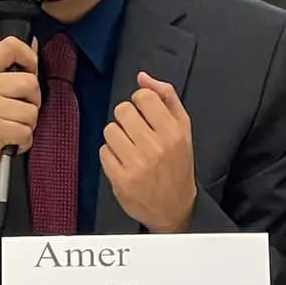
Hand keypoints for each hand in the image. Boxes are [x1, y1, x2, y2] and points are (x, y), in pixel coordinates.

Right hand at [0, 36, 39, 216]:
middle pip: (30, 83)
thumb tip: (32, 45)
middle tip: (15, 115)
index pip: (10, 46)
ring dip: (26, 127)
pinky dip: (22, 143)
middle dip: (31, 104)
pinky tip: (6, 144)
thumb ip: (5, 73)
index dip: (29, 57)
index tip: (30, 71)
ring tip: (7, 131)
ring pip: (32, 112)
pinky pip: (26, 133)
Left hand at [100, 71, 195, 231]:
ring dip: (116, 137)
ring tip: (130, 148)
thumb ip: (166, 97)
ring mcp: (136, 164)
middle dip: (126, 119)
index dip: (139, 102)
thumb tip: (142, 77)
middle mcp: (155, 146)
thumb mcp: (182, 128)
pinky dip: (111, 155)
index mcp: (173, 131)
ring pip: (109, 130)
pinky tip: (124, 163)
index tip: (144, 114)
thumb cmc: (178, 163)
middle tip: (136, 133)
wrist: (175, 207)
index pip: (143, 97)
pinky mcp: (121, 179)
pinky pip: (103, 152)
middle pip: (122, 110)